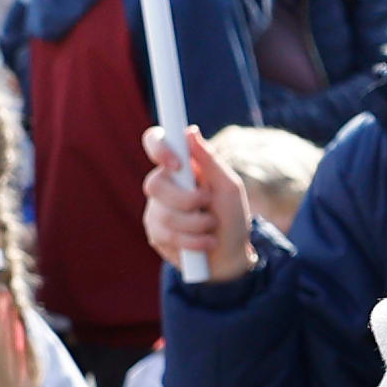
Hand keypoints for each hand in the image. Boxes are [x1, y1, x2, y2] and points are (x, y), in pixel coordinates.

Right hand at [141, 122, 251, 269]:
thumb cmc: (232, 216)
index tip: (177, 165)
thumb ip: (210, 161)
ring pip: (163, 214)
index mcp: (180, 165)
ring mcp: (155, 208)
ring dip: (197, 224)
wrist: (231, 255)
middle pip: (154, 184)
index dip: (159, 149)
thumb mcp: (229, 187)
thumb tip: (190, 131)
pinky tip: (205, 243)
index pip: (154, 142)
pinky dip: (193, 241)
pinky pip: (166, 235)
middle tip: (208, 204)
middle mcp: (163, 183)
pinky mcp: (155, 233)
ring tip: (212, 227)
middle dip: (187, 200)